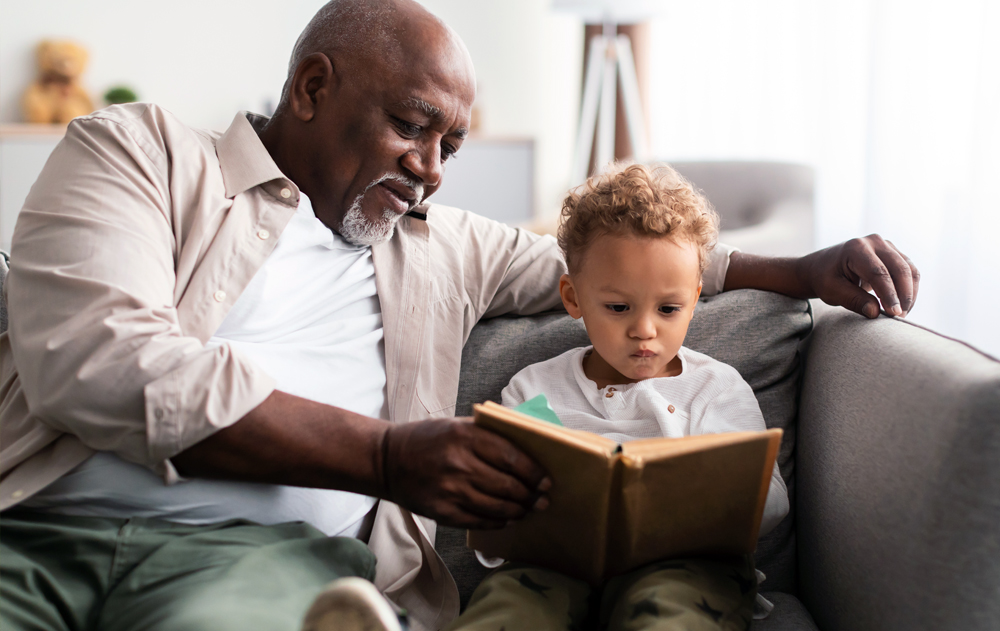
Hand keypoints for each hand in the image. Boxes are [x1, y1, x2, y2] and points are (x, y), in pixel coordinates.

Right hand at [380, 418, 550, 528]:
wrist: (388, 460)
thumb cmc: (428, 439)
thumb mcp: (457, 425)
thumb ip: (489, 435)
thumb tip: (528, 447)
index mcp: (465, 436)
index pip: (511, 457)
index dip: (533, 471)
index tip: (545, 479)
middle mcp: (459, 463)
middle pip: (507, 485)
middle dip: (530, 495)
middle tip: (542, 499)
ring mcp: (450, 490)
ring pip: (497, 507)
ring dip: (518, 511)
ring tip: (526, 509)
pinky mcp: (442, 511)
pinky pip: (479, 521)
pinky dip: (497, 522)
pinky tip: (506, 519)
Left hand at [796, 234, 919, 317]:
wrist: (821, 267)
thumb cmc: (825, 279)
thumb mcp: (832, 291)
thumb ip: (853, 300)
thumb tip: (875, 313)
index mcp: (856, 248)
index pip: (879, 273)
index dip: (889, 294)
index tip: (894, 314)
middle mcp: (874, 242)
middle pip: (899, 269)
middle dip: (903, 295)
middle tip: (900, 318)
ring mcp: (886, 245)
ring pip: (909, 270)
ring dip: (909, 293)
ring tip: (901, 314)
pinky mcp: (894, 253)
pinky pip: (909, 271)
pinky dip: (909, 289)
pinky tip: (902, 305)